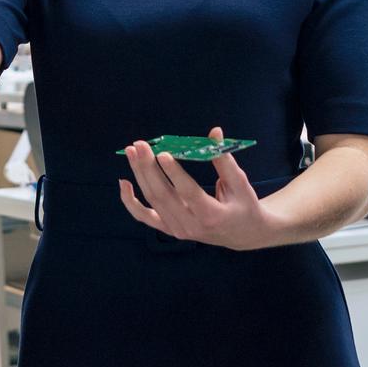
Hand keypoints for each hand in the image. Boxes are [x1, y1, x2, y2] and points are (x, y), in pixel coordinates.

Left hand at [119, 127, 272, 250]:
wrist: (242, 234)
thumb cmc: (243, 204)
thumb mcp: (240, 183)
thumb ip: (224, 159)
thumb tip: (214, 132)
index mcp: (212, 215)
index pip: (188, 193)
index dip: (174, 173)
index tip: (162, 153)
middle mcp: (192, 226)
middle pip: (164, 196)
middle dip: (149, 168)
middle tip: (140, 144)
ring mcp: (178, 230)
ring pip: (152, 201)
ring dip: (139, 175)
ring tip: (132, 151)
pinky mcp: (169, 229)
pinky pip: (145, 217)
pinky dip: (130, 202)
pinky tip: (123, 182)